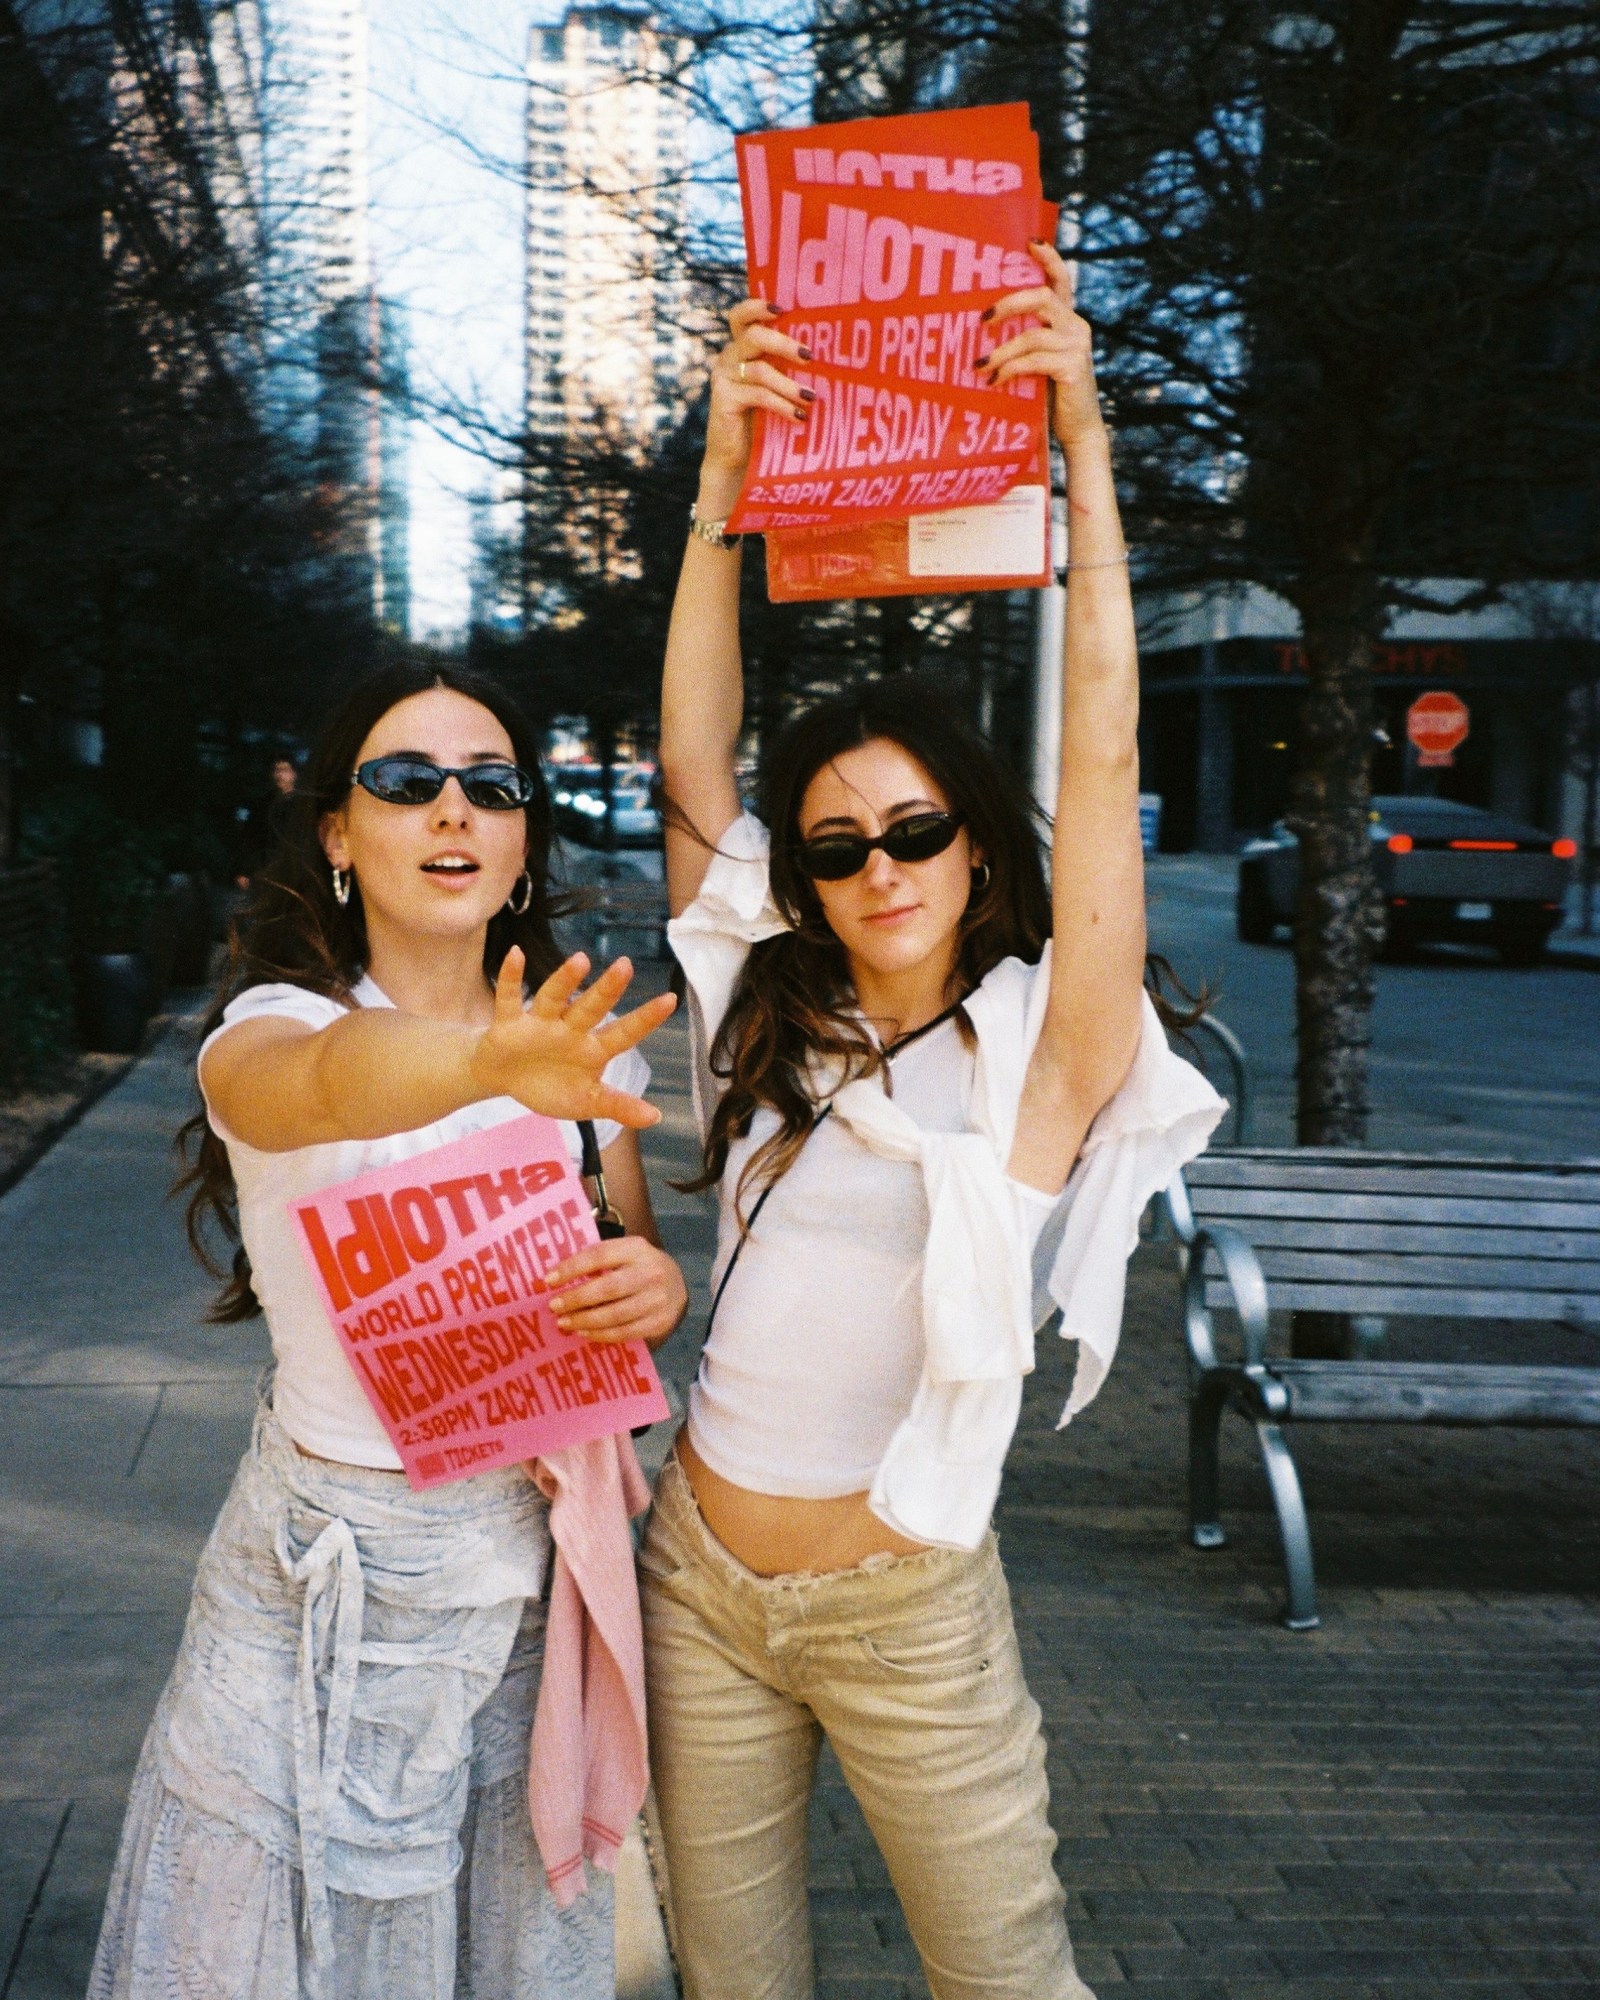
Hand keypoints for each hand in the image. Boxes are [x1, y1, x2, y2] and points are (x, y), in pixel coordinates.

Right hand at [469, 948, 674, 1128]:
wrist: (504, 1078)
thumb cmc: (550, 1085)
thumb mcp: (585, 1102)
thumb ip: (618, 1106)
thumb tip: (656, 1117)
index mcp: (592, 1049)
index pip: (624, 1033)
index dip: (645, 1019)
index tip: (671, 1000)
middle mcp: (570, 1030)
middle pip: (590, 1008)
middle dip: (607, 990)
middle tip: (626, 966)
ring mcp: (540, 1024)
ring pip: (553, 998)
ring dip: (564, 980)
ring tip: (580, 961)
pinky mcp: (510, 1023)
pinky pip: (509, 998)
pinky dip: (510, 977)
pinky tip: (516, 954)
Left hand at [541, 1235, 688, 1348]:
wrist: (677, 1285)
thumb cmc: (638, 1267)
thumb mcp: (624, 1253)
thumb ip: (598, 1259)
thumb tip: (556, 1275)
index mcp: (637, 1248)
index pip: (600, 1255)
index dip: (572, 1267)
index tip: (548, 1280)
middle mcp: (650, 1272)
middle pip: (608, 1288)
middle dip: (577, 1299)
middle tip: (554, 1306)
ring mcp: (657, 1299)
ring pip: (615, 1314)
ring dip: (585, 1320)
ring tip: (564, 1323)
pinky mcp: (659, 1322)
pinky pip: (625, 1332)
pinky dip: (601, 1334)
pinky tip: (584, 1332)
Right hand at [699, 297, 809, 509]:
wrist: (736, 458)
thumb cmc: (762, 421)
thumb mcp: (775, 388)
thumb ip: (786, 369)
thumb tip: (826, 357)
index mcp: (740, 348)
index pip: (741, 316)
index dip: (757, 306)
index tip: (782, 308)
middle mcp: (728, 357)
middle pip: (754, 335)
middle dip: (784, 343)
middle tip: (809, 357)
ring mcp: (723, 377)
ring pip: (760, 370)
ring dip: (789, 384)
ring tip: (811, 397)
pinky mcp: (723, 399)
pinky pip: (758, 395)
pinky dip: (782, 405)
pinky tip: (799, 417)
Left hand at [976, 242, 1104, 453]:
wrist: (1079, 431)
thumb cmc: (1051, 396)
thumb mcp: (1038, 362)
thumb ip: (1025, 341)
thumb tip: (983, 329)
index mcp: (1068, 320)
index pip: (1060, 279)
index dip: (1048, 257)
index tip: (1029, 242)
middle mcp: (1076, 326)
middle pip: (1041, 297)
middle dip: (1008, 304)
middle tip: (981, 319)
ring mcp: (1077, 346)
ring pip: (1031, 334)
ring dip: (1000, 351)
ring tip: (978, 365)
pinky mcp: (1073, 367)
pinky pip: (1033, 360)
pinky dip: (1009, 369)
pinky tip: (994, 381)